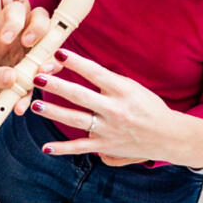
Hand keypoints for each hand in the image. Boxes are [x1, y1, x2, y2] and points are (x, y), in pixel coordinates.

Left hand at [0, 3, 52, 112]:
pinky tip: (18, 106)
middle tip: (28, 44)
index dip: (15, 18)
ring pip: (49, 51)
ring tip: (37, 77)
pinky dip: (31, 96)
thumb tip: (11, 77)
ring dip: (49, 62)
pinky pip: (40, 84)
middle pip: (40, 20)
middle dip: (40, 28)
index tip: (6, 38)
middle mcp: (17, 41)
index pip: (15, 10)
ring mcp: (26, 59)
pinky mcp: (29, 79)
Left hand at [35, 49, 202, 167]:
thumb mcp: (132, 87)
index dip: (76, 63)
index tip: (59, 53)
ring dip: (54, 112)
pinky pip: (80, 148)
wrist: (168, 136)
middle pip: (80, 96)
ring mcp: (108, 130)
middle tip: (37, 77)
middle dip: (57, 86)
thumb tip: (80, 69)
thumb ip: (107, 81)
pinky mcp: (105, 147)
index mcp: (123, 90)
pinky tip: (46, 148)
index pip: (95, 73)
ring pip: (76, 120)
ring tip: (35, 105)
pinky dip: (63, 149)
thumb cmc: (147, 106)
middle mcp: (114, 109)